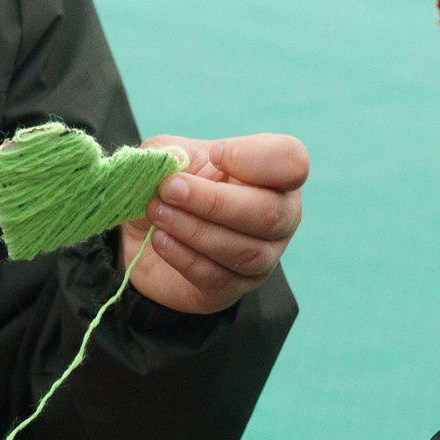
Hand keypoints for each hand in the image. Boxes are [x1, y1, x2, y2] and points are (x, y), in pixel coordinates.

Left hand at [121, 134, 306, 315]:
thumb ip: (172, 152)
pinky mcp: (235, 287)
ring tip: (157, 212)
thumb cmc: (173, 184)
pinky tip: (160, 239)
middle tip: (169, 188)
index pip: (292, 162)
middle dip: (214, 201)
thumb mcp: (169, 153)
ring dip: (195, 230)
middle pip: (270, 213)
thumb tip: (172, 166)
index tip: (214, 155)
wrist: (147, 232)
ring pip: (245, 251)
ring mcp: (264, 257)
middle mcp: (281, 216)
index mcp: (274, 174)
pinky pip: (218, 278)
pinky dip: (185, 257)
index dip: (256, 159)